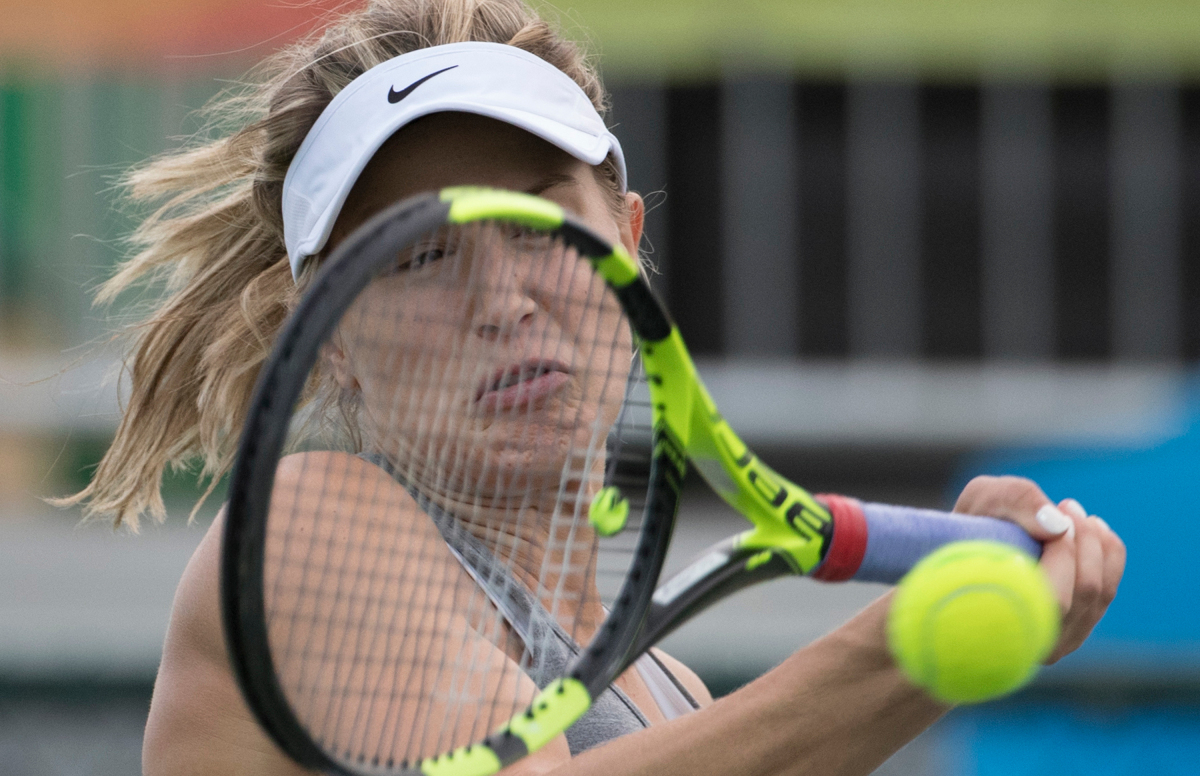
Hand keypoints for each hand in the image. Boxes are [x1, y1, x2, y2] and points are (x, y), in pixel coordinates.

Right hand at [952, 475, 1126, 663]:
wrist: (951, 558)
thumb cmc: (964, 530)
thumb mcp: (980, 500)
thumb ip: (1016, 502)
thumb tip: (1059, 525)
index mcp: (999, 623)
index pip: (1053, 597)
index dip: (1064, 551)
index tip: (1059, 509)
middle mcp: (1030, 644)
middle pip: (1084, 593)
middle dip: (1085, 541)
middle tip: (1068, 506)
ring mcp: (1054, 643)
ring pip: (1099, 595)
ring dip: (1098, 546)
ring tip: (1076, 514)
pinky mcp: (1071, 632)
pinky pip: (1105, 596)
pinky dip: (1109, 558)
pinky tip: (1094, 531)